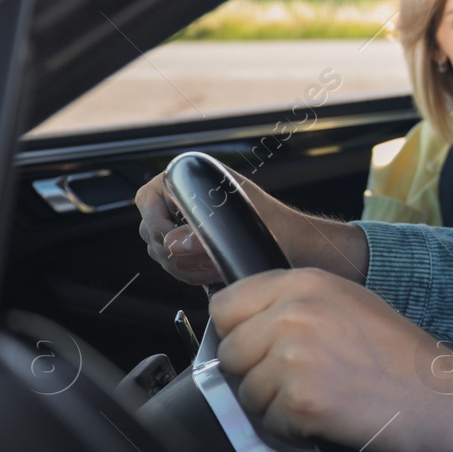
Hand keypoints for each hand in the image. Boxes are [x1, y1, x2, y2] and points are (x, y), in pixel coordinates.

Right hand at [135, 166, 369, 284]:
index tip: (174, 245)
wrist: (303, 249)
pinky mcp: (198, 244)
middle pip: (151, 228)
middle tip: (200, 262)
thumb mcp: (246, 231)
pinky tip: (212, 273)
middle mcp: (192, 197)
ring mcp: (192, 221)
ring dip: (182, 266)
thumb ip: (207, 239)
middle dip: (172, 252)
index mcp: (198, 177)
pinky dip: (190, 273)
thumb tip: (174, 243)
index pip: (149, 198)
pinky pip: (176, 263)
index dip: (156, 224)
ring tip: (211, 267)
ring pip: (161, 250)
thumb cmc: (285, 230)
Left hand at [210, 269, 452, 451]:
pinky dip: (292, 431)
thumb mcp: (348, 303)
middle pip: (229, 353)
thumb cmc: (400, 357)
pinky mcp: (300, 400)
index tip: (258, 350)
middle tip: (296, 383)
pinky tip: (325, 419)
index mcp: (305, 283)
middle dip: (254, 375)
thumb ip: (295, 305)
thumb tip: (244, 328)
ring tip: (318, 400)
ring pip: (245, 393)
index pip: (227, 305)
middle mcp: (294, 313)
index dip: (238, 333)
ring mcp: (295, 357)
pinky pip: (267, 424)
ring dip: (274, 407)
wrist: (440, 396)